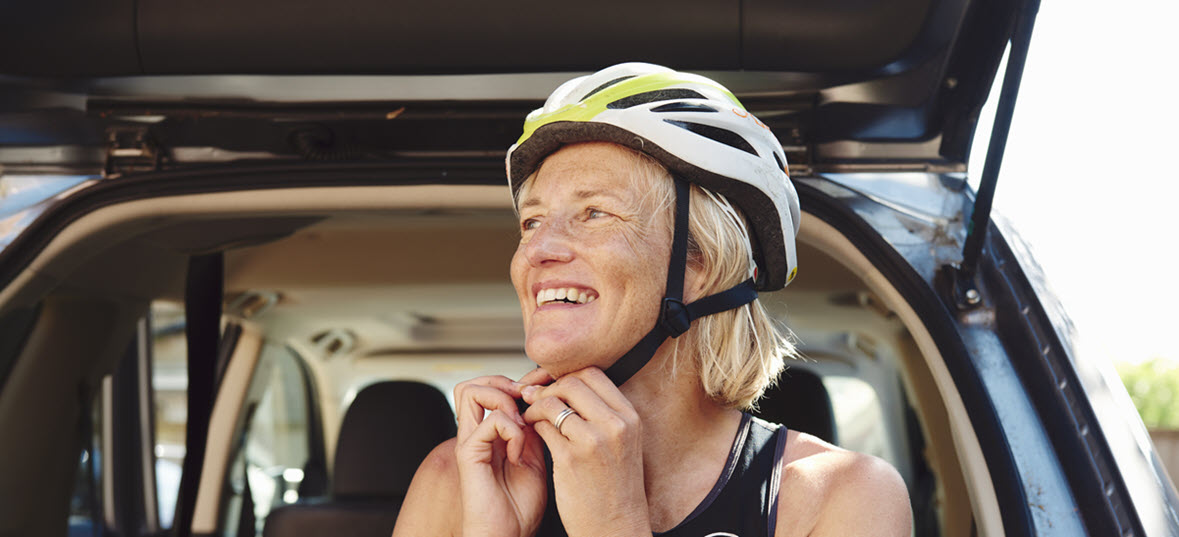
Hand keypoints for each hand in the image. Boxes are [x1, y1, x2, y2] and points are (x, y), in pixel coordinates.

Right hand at [453, 370, 550, 536]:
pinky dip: (510, 431)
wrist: (508, 536)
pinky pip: (487, 422)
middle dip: (503, 383)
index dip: (515, 383)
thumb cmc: (520, 506)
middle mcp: (475, 434)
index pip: (489, 389)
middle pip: (472, 383)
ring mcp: (469, 443)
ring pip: (471, 392)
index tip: (540, 391)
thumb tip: (542, 405)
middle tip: (526, 401)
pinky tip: (518, 452)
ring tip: (520, 424)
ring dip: (502, 400)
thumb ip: (533, 431)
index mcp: (490, 434)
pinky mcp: (468, 455)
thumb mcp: (536, 458)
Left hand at [522, 367, 651, 536]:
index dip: (568, 376)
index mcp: (630, 417)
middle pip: (572, 383)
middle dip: (548, 388)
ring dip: (535, 405)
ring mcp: (593, 441)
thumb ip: (603, 414)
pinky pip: (542, 427)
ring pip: (553, 402)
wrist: (616, 527)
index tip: (554, 386)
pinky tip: (531, 432)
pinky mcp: (570, 459)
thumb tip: (569, 385)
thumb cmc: (616, 488)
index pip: (594, 374)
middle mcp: (615, 425)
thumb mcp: (623, 443)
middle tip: (534, 397)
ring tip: (530, 415)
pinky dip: (531, 424)